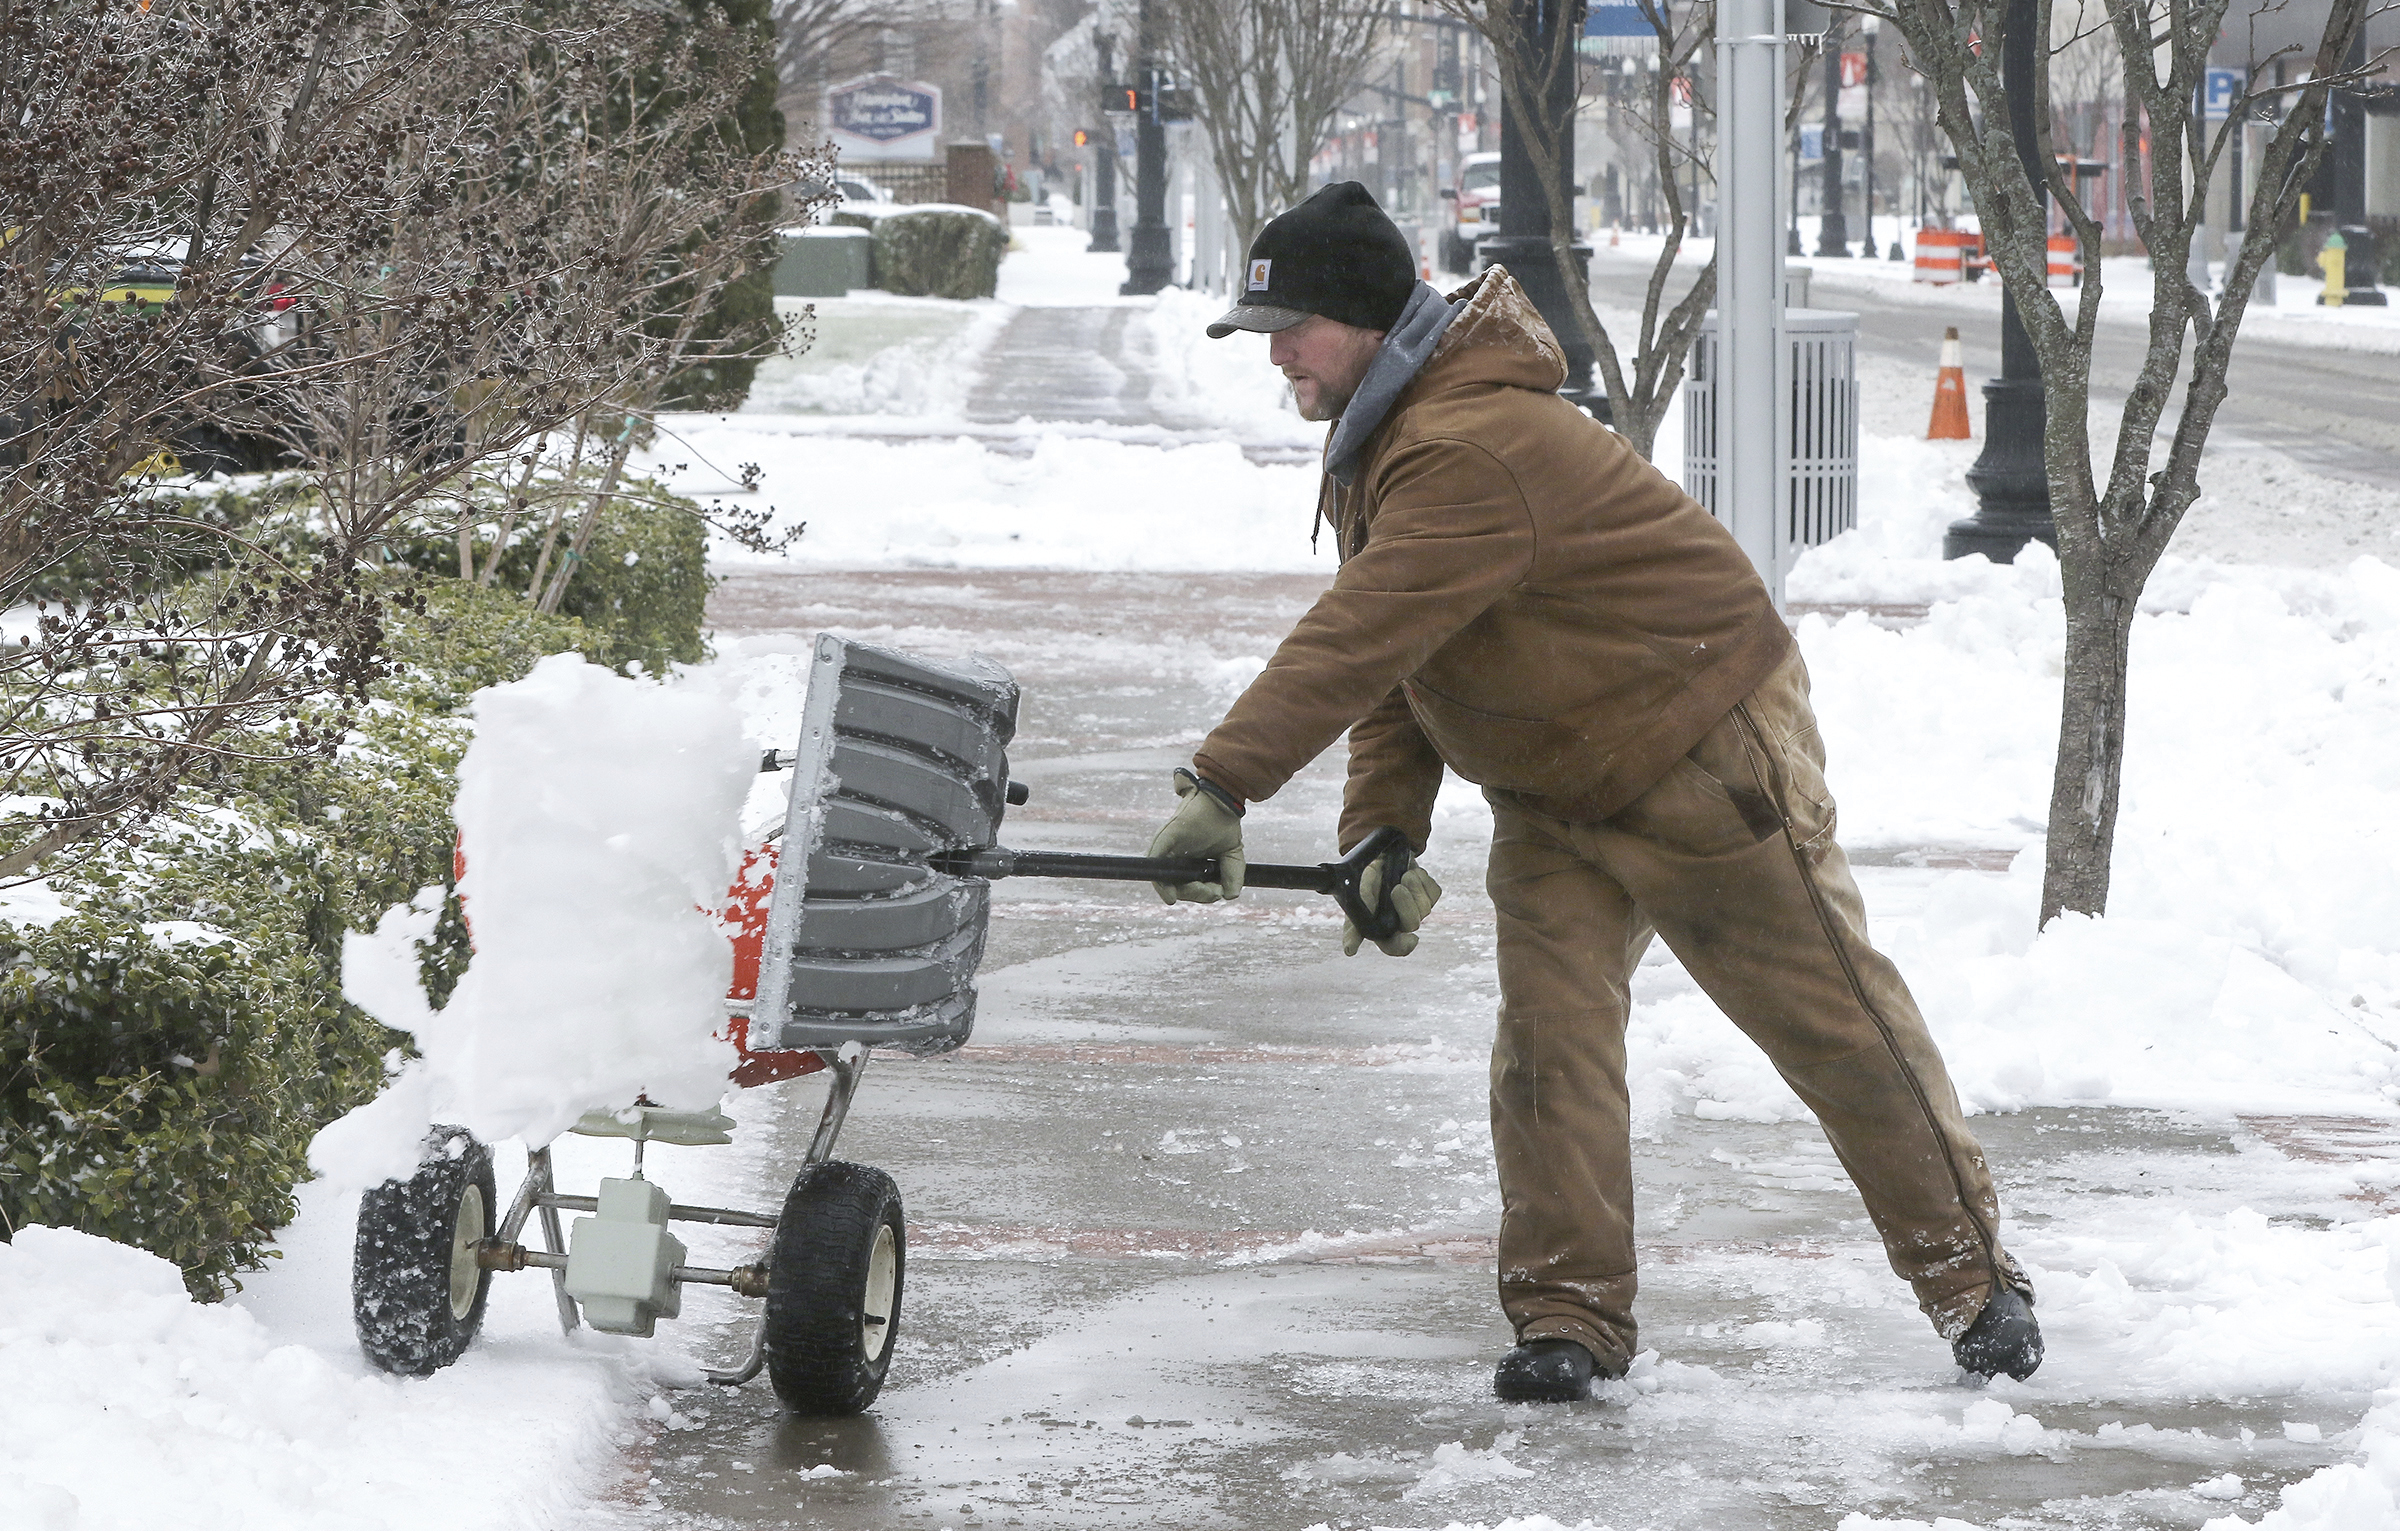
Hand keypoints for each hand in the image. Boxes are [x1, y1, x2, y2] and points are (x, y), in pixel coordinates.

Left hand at [1147, 768, 1244, 903]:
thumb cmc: (1223, 825)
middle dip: (1197, 894)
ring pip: (1166, 883)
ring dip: (1186, 892)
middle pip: (1178, 888)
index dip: (1201, 894)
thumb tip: (1229, 896)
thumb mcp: (1231, 855)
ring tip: (1202, 888)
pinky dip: (1161, 885)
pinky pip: (1155, 867)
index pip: (1189, 887)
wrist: (1221, 802)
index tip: (1216, 893)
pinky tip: (1171, 896)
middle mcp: (1174, 858)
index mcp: (1188, 862)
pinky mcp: (1162, 842)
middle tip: (1213, 891)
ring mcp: (1166, 851)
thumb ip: (1232, 876)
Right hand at [1343, 844, 1440, 955]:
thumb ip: (1358, 914)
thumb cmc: (1367, 877)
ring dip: (1413, 887)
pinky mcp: (1431, 897)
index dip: (1402, 947)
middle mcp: (1401, 922)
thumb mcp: (1357, 891)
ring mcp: (1418, 910)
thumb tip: (1350, 949)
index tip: (1412, 941)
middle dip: (1406, 905)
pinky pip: (1433, 892)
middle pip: (1412, 924)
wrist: (1382, 854)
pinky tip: (1411, 873)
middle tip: (1396, 888)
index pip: (1393, 946)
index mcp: (1382, 927)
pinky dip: (1422, 879)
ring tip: (1402, 875)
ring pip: (1425, 908)